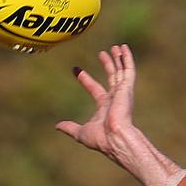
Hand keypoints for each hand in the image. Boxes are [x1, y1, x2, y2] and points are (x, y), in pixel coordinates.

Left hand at [56, 44, 137, 159]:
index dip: (85, 79)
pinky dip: (127, 59)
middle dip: (107, 65)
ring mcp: (123, 93)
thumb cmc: (101, 138)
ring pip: (121, 72)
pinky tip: (124, 48)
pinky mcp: (127, 89)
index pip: (94, 89)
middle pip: (111, 78)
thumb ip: (70, 128)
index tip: (76, 70)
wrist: (116, 138)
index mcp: (105, 107)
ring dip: (118, 59)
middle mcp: (115, 99)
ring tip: (115, 47)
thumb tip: (57, 126)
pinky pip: (129, 70)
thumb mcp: (81, 132)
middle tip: (101, 54)